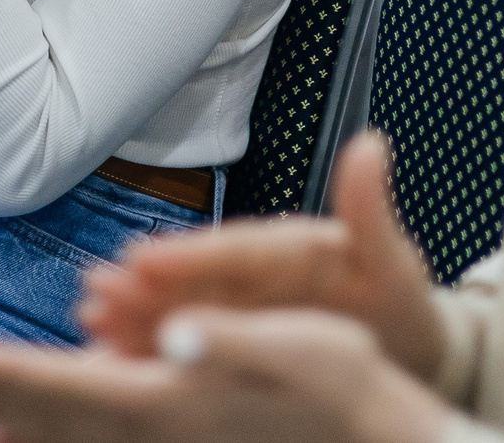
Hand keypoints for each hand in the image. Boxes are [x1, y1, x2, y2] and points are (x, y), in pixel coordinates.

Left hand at [0, 310, 450, 442]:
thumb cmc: (346, 394)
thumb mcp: (296, 348)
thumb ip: (224, 343)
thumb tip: (174, 337)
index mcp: (167, 404)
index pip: (57, 384)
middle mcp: (155, 437)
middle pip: (46, 414)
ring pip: (64, 441)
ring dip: (5, 416)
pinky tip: (25, 441)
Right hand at [78, 134, 447, 381]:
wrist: (411, 357)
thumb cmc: (402, 308)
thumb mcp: (395, 264)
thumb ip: (370, 212)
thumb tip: (370, 144)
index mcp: (290, 250)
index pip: (235, 248)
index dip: (189, 255)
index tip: (143, 258)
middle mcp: (256, 278)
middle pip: (194, 281)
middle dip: (143, 287)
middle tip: (96, 292)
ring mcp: (242, 311)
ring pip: (180, 311)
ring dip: (134, 315)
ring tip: (93, 322)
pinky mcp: (234, 343)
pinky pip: (186, 345)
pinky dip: (148, 351)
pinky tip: (110, 357)